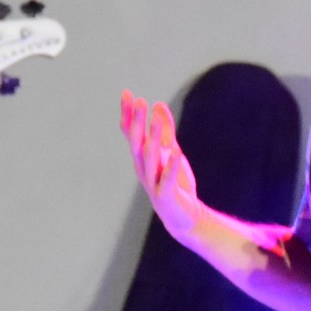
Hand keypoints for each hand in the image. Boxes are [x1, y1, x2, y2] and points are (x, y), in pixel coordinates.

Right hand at [119, 89, 203, 241]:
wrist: (183, 216)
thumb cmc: (175, 183)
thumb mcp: (171, 152)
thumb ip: (165, 130)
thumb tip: (158, 105)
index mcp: (142, 157)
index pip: (131, 133)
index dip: (128, 114)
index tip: (127, 94)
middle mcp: (143, 168)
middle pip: (137, 143)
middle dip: (137, 122)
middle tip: (139, 101)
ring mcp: (153, 182)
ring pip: (150, 159)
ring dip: (154, 139)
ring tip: (156, 120)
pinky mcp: (166, 195)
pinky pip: (168, 179)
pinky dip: (171, 167)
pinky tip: (176, 153)